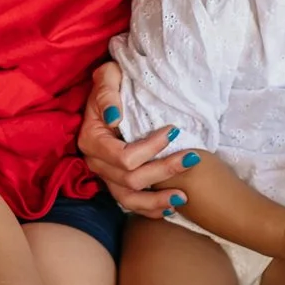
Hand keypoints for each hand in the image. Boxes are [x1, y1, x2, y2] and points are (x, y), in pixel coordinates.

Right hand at [77, 64, 194, 217]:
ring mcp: (105, 175)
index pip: (123, 157)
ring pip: (129, 199)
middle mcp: (95, 162)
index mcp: (92, 139)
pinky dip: (150, 208)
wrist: (111, 91)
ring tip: (183, 196)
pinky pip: (130, 204)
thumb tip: (114, 118)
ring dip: (157, 200)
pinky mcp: (116, 182)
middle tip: (193, 158)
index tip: (174, 133)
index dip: (150, 149)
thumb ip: (107, 92)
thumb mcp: (108, 76)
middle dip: (164, 170)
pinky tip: (170, 207)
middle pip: (130, 179)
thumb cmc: (113, 82)